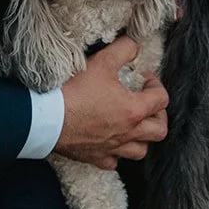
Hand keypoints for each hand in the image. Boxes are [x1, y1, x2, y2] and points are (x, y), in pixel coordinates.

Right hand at [56, 35, 169, 169]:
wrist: (47, 118)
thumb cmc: (75, 91)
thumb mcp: (102, 61)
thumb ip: (124, 49)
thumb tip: (134, 46)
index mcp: (133, 110)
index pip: (161, 99)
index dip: (156, 85)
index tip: (142, 78)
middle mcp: (127, 133)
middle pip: (159, 131)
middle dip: (158, 115)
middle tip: (146, 103)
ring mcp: (112, 148)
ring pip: (141, 151)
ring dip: (141, 137)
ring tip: (132, 123)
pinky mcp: (95, 158)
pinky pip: (114, 162)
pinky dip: (116, 153)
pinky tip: (110, 140)